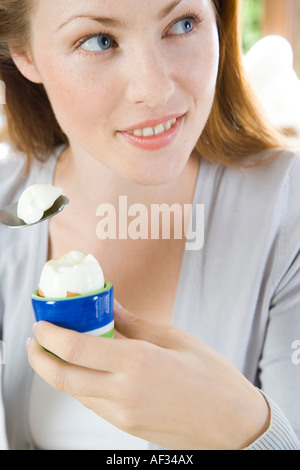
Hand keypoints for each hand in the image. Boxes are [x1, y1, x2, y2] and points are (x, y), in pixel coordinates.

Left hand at [27, 300, 269, 449]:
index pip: (76, 349)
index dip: (50, 335)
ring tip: (58, 351)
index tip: (41, 323)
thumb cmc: (211, 378)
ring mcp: (123, 414)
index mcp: (137, 363)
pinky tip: (85, 371)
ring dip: (57, 372)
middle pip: (63, 378)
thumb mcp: (174, 338)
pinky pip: (92, 404)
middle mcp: (124, 392)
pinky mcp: (127, 426)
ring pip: (75, 393)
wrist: (232, 423)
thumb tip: (111, 305)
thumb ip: (133, 322)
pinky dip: (79, 386)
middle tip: (35, 341)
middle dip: (39, 359)